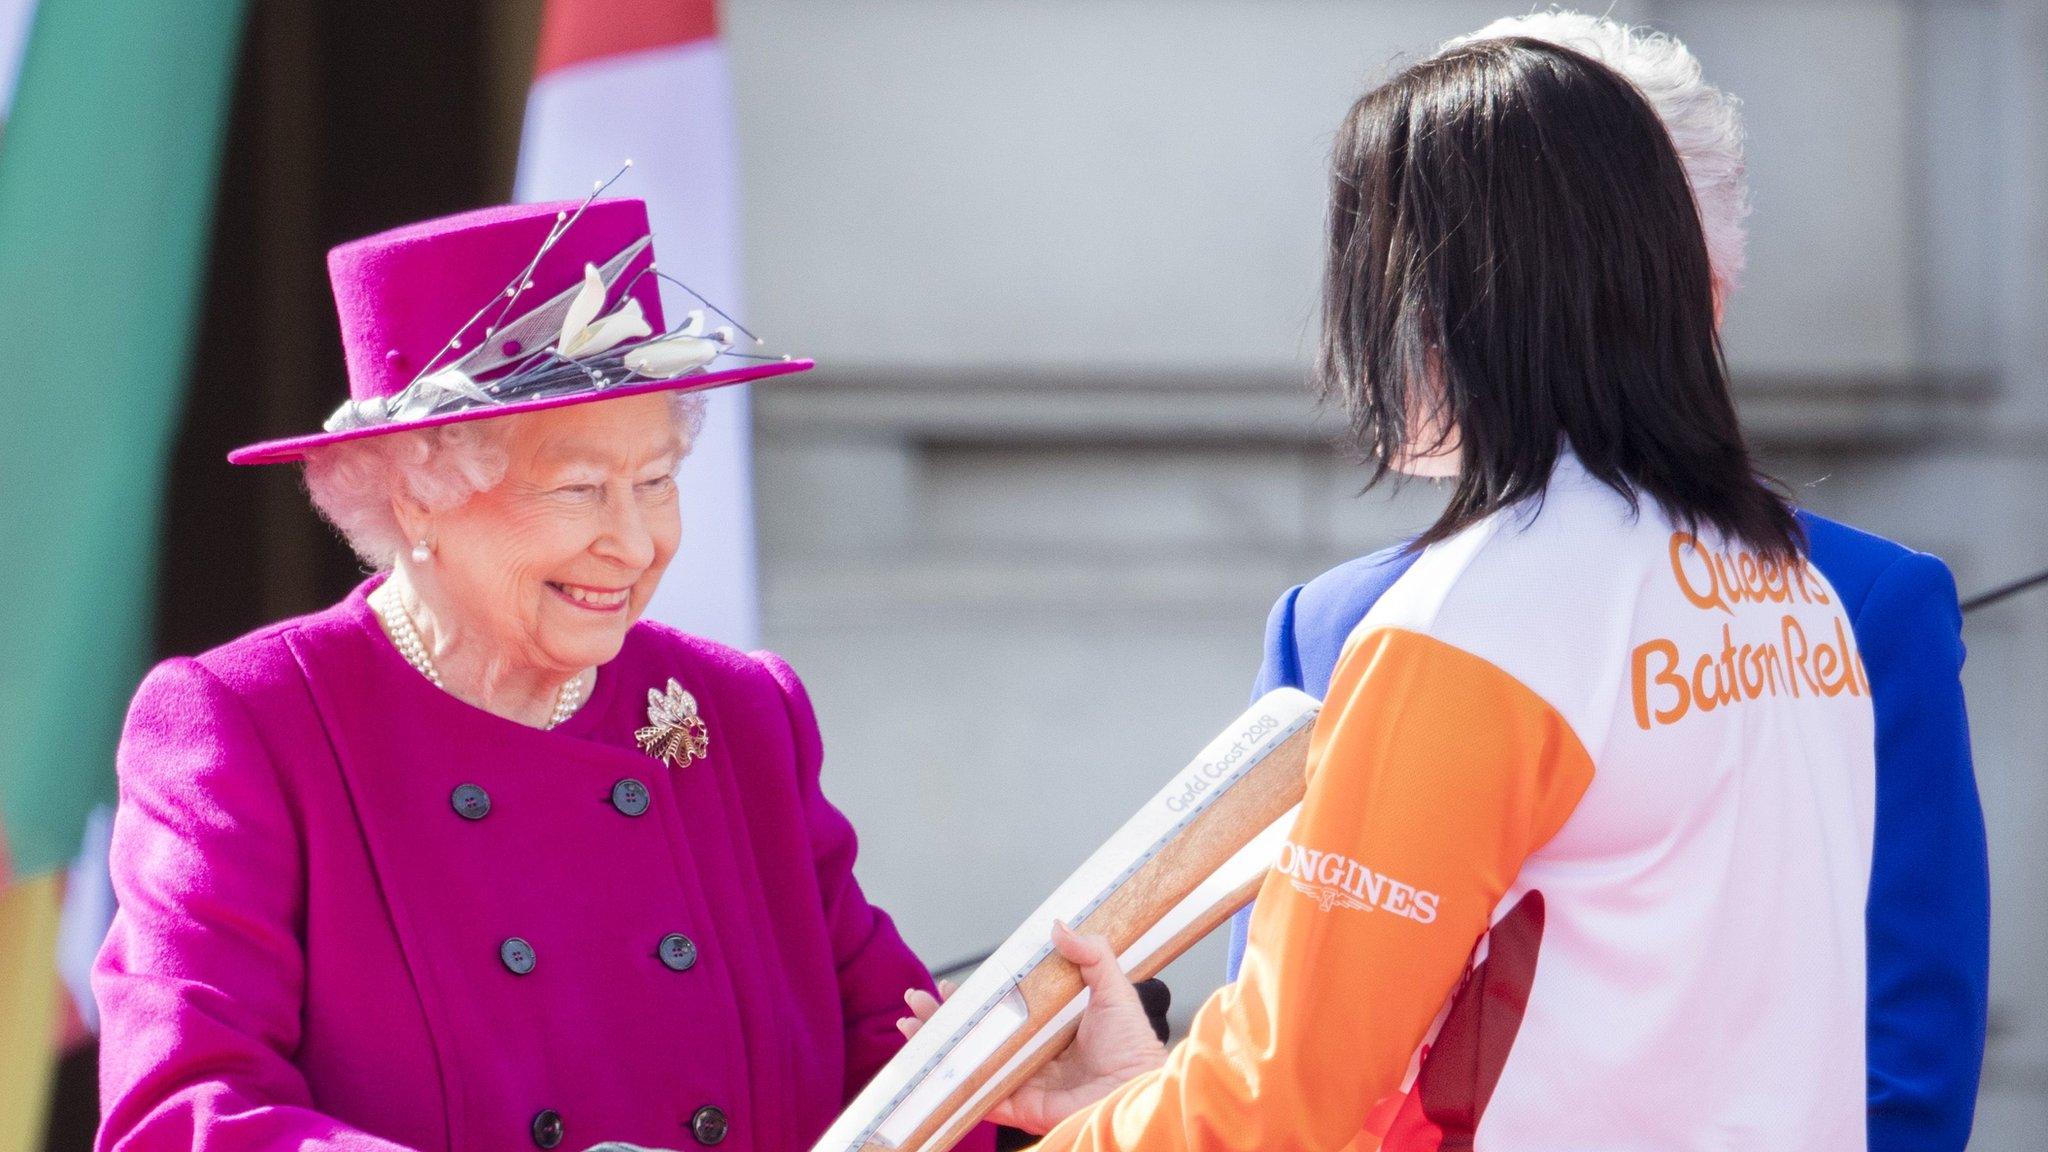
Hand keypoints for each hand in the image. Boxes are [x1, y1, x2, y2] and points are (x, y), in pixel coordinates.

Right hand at [899, 921, 1168, 1134]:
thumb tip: (1057, 925)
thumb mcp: (1113, 989)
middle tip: (916, 1001)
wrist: (1139, 1089)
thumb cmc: (1134, 1047)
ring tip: (910, 1026)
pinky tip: (932, 1066)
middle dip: (943, 1020)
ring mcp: (1023, 1081)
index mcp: (1050, 1026)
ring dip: (938, 1047)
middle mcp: (1032, 1054)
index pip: (1002, 1010)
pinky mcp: (1021, 1106)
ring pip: (970, 1064)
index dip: (975, 999)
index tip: (950, 985)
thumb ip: (1090, 955)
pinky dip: (953, 1083)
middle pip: (977, 1036)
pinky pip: (980, 1096)